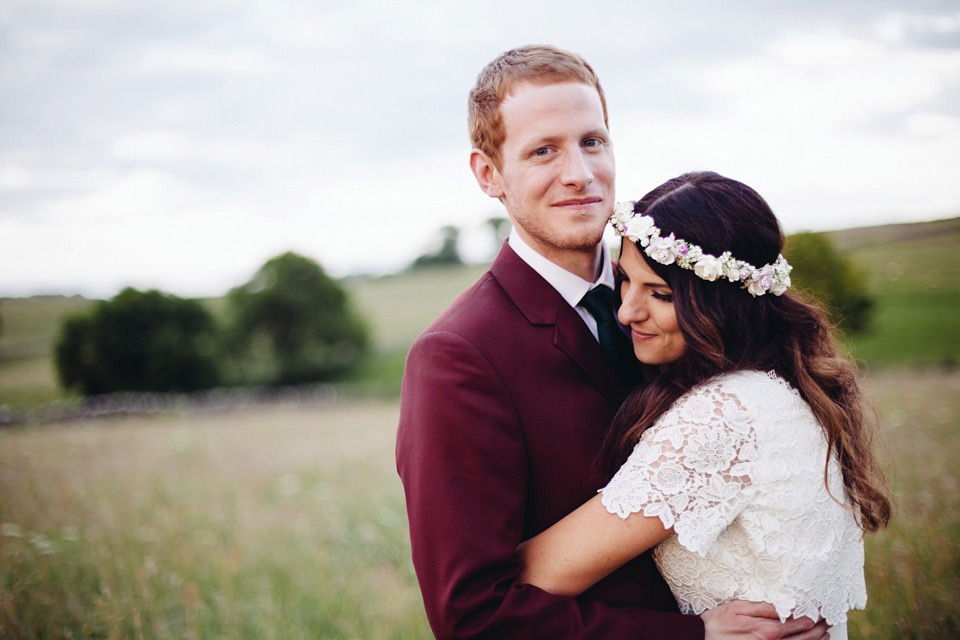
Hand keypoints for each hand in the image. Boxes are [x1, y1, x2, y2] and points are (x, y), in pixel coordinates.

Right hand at [702, 601, 829, 639]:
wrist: (702, 639)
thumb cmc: (718, 622)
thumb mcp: (738, 607)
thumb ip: (764, 607)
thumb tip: (787, 605)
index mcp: (768, 629)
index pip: (800, 622)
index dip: (814, 615)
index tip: (822, 609)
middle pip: (805, 637)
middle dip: (820, 628)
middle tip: (829, 620)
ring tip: (826, 633)